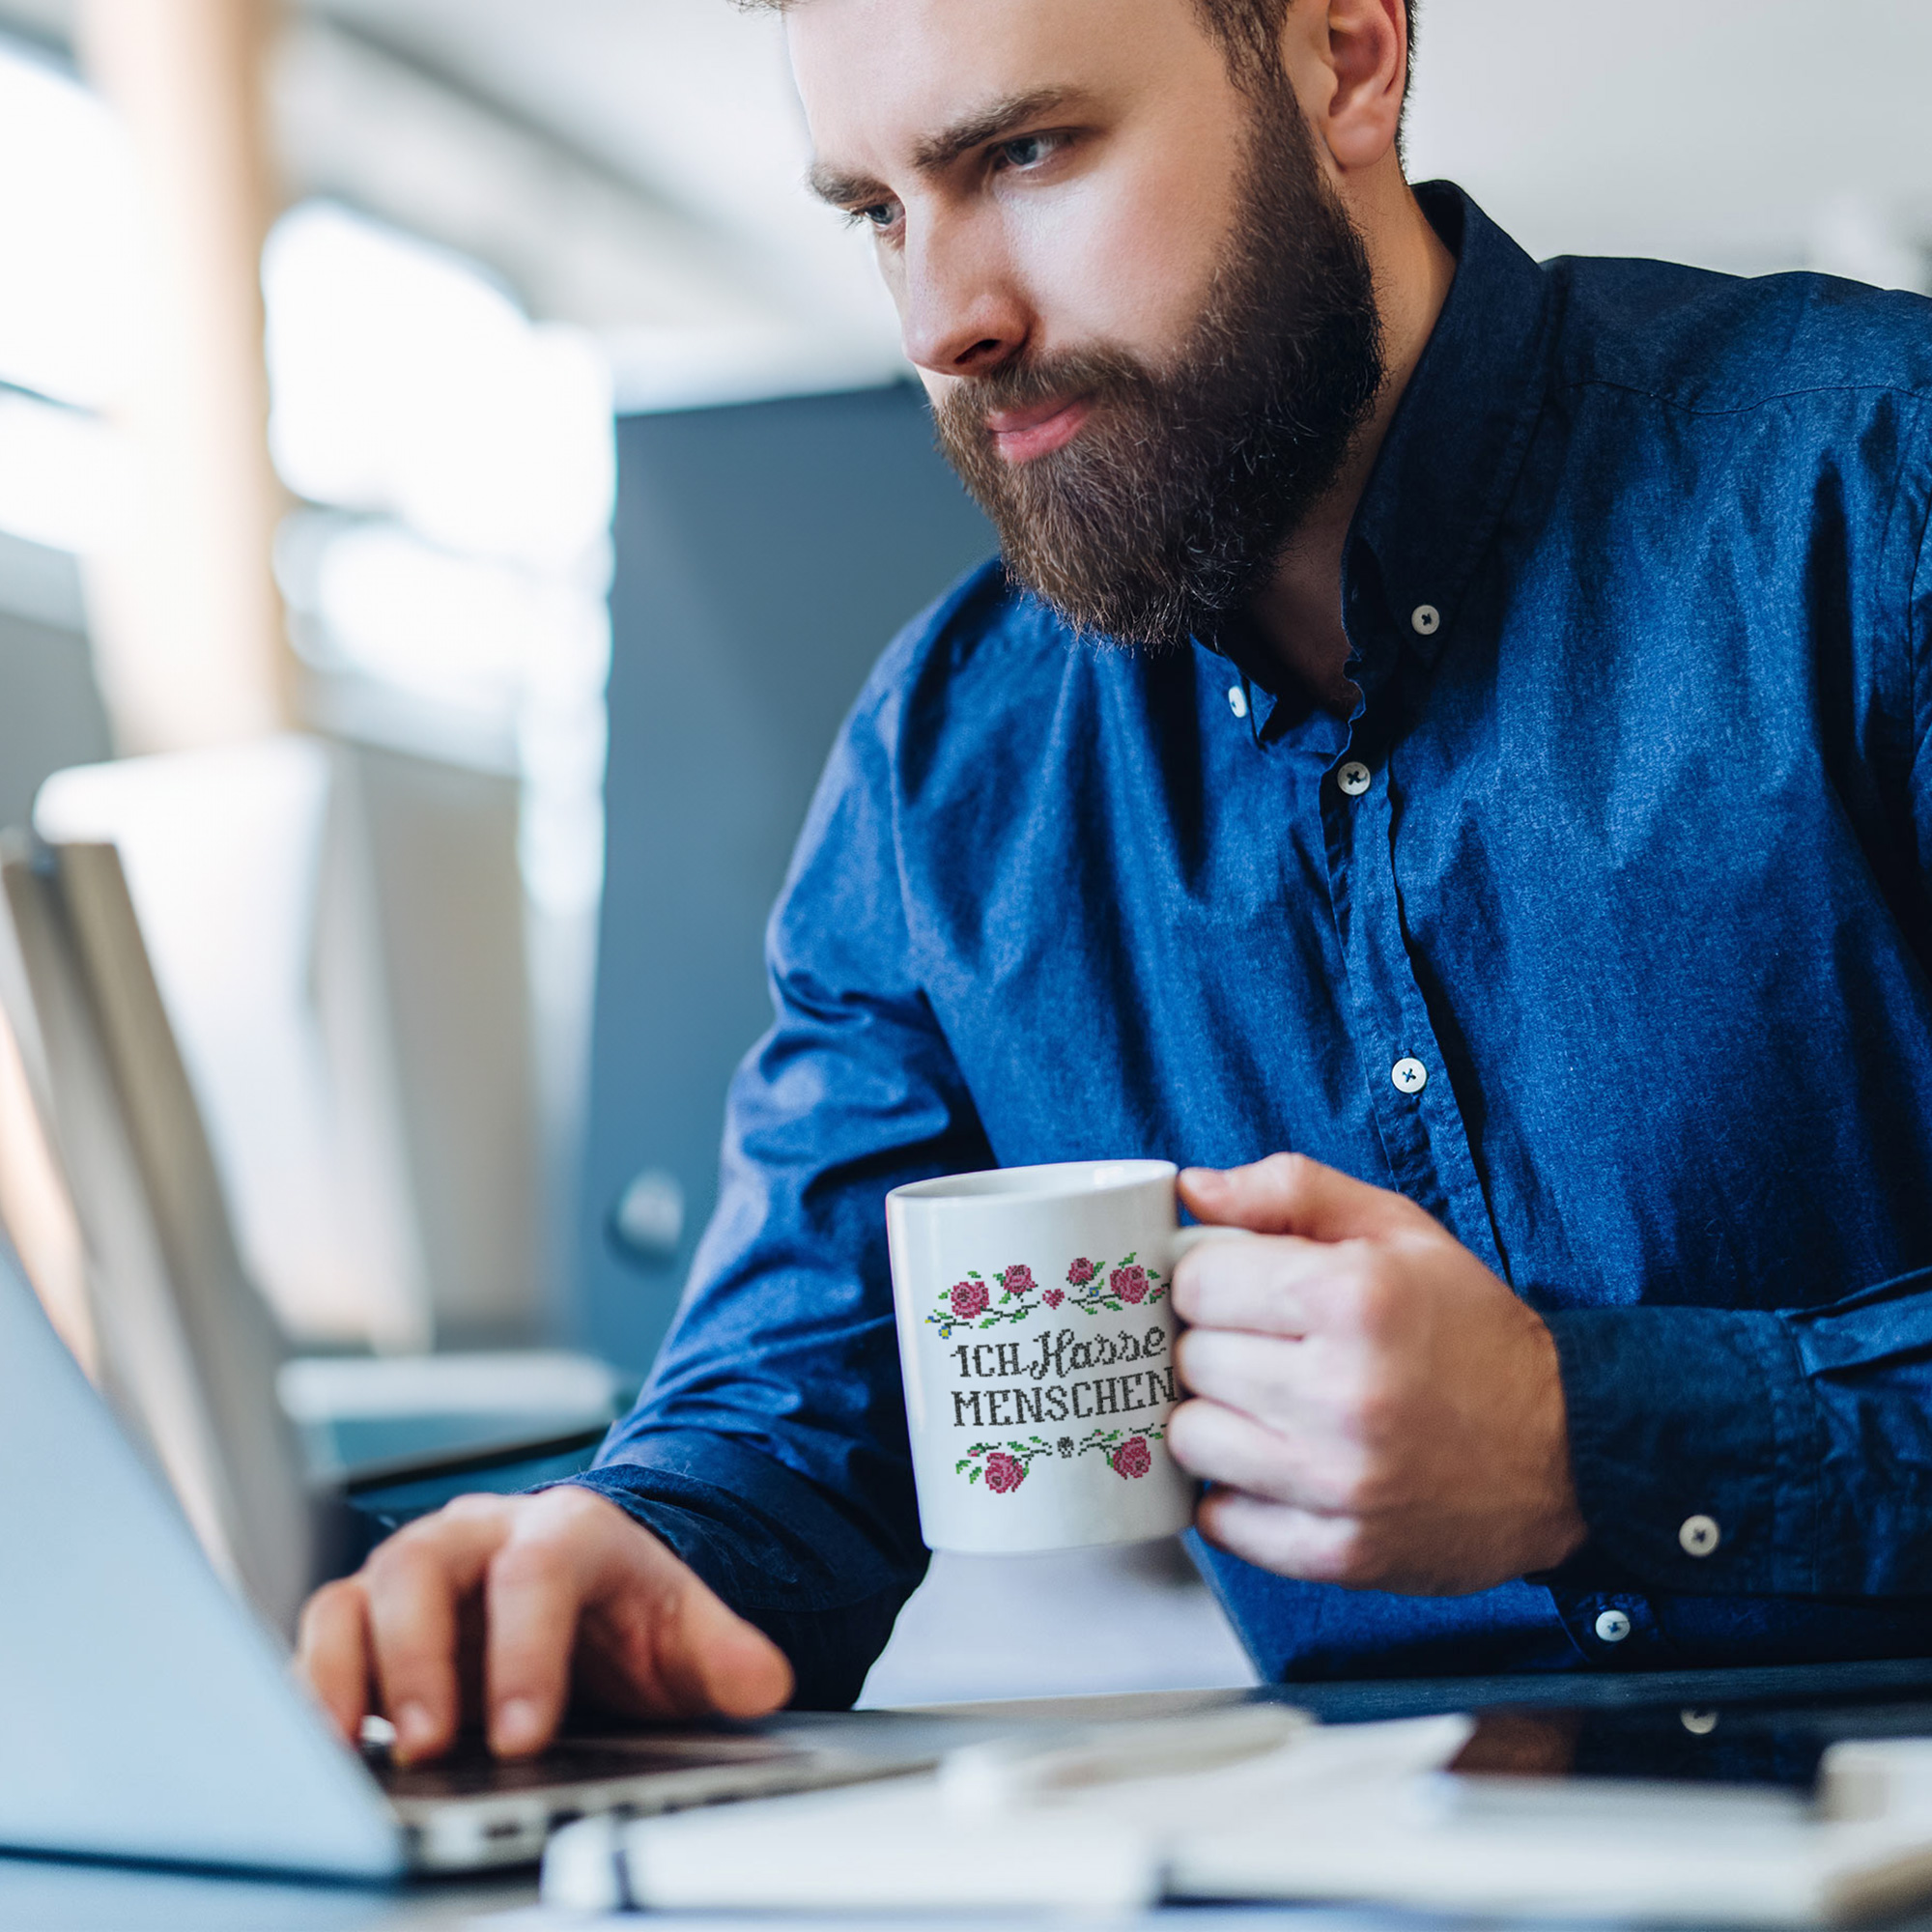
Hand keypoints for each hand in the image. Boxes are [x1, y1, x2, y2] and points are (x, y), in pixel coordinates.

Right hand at [296, 1487, 792, 1762]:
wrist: (591, 1590)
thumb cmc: (631, 1611)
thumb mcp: (686, 1630)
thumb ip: (724, 1652)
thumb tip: (763, 1678)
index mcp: (566, 1531)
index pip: (537, 1570)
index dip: (525, 1650)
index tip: (525, 1734)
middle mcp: (478, 1537)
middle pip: (423, 1564)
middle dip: (421, 1658)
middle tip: (435, 1747)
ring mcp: (418, 1574)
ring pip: (357, 1594)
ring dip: (347, 1673)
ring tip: (347, 1751)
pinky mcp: (372, 1619)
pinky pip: (323, 1637)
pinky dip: (313, 1687)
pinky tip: (321, 1749)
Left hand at [1167, 1154, 1585, 1593]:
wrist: (1565, 1450)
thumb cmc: (1469, 1329)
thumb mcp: (1396, 1229)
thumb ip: (1289, 1190)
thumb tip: (1193, 1189)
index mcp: (1354, 1297)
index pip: (1195, 1281)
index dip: (1208, 1280)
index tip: (1238, 1291)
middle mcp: (1343, 1392)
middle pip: (1188, 1360)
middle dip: (1213, 1347)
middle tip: (1262, 1349)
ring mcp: (1339, 1482)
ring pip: (1189, 1440)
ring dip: (1216, 1421)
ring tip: (1266, 1408)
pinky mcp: (1339, 1554)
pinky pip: (1220, 1522)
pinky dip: (1234, 1495)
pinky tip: (1277, 1466)